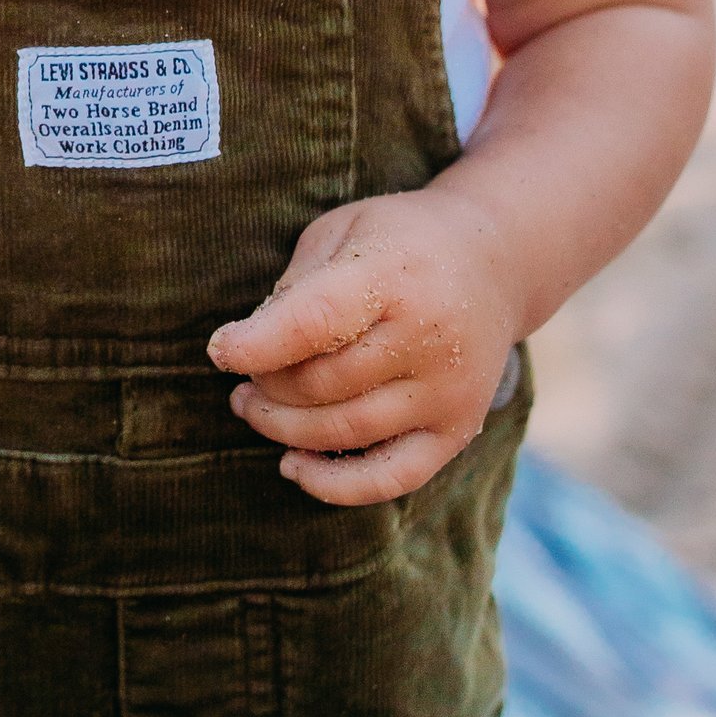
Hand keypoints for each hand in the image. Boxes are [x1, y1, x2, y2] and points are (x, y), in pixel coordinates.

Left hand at [207, 188, 517, 506]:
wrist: (495, 261)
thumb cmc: (398, 243)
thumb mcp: (344, 232)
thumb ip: (298, 286)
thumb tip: (251, 349)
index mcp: (394, 276)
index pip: (313, 322)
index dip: (255, 345)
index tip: (220, 351)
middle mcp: (427, 339)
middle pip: (319, 384)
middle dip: (264, 384)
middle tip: (242, 376)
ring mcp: (446, 392)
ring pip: (343, 431)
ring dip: (282, 428)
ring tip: (251, 407)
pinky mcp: (457, 430)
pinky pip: (390, 478)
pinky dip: (335, 485)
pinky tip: (293, 467)